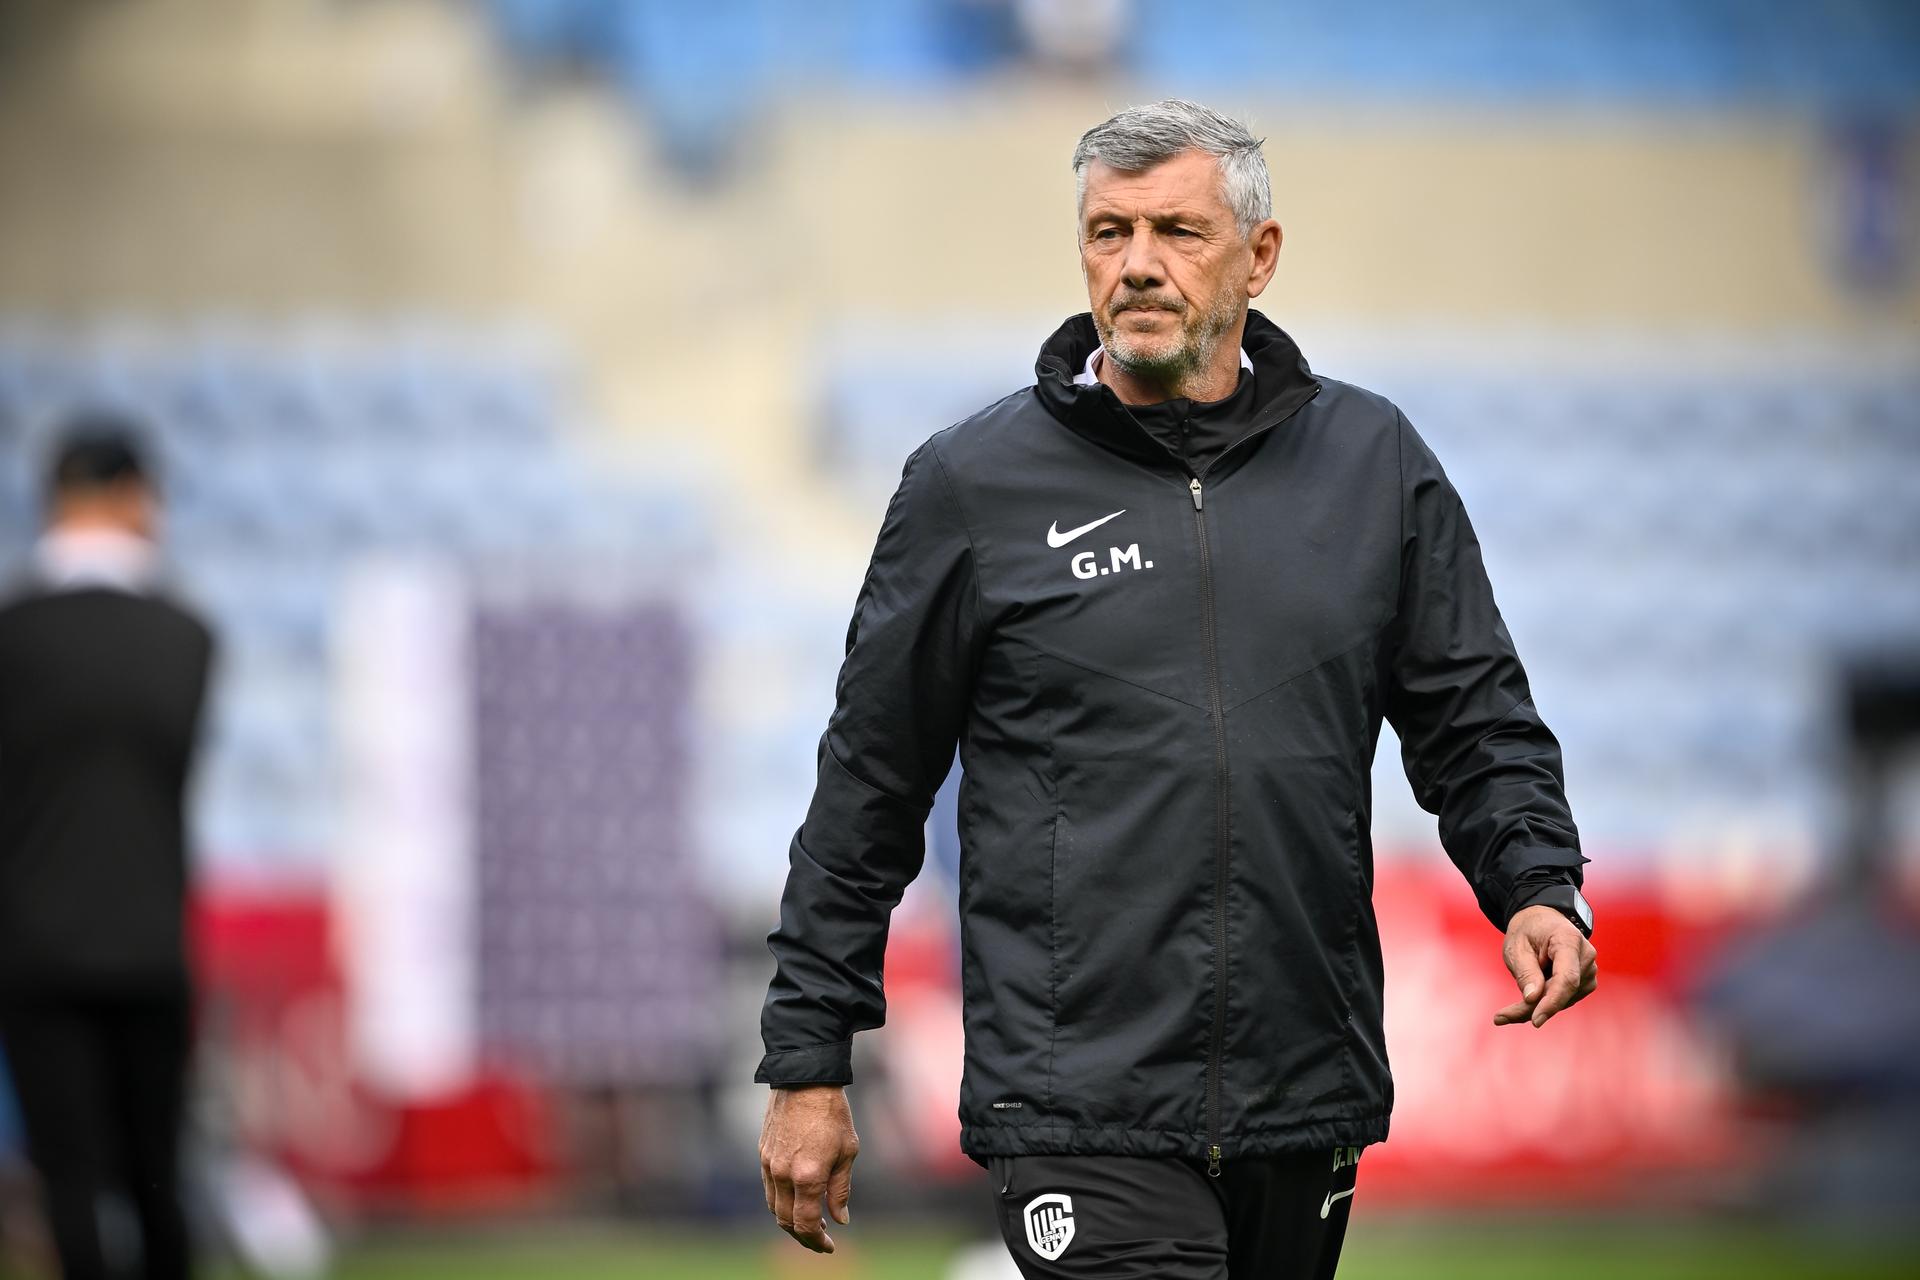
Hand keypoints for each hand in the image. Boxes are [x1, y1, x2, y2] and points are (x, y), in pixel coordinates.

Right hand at [759, 1084, 858, 1252]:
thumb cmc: (832, 1113)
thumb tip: (841, 1219)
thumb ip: (840, 1189)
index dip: (816, 1240)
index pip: (806, 1224)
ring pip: (773, 1207)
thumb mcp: (848, 1152)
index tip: (828, 1245)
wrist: (804, 1079)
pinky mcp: (763, 1153)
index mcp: (807, 1177)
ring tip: (811, 1220)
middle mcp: (783, 1174)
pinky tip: (797, 1197)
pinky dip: (780, 1201)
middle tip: (820, 1239)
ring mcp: (769, 1164)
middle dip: (802, 1236)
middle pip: (785, 1221)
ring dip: (789, 1220)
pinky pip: (769, 1188)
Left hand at [1493, 905, 1597, 1027]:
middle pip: (1562, 992)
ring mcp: (1588, 971)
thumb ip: (1526, 972)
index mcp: (1569, 940)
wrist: (1542, 922)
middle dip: (1533, 1008)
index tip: (1536, 1020)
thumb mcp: (1517, 947)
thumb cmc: (1527, 932)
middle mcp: (1585, 956)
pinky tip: (1522, 1004)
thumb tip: (1532, 999)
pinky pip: (1563, 1000)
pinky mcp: (1584, 983)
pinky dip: (1542, 1005)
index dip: (1552, 1001)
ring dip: (1535, 1008)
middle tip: (1501, 1017)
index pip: (1566, 978)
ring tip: (1507, 1011)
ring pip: (1562, 1000)